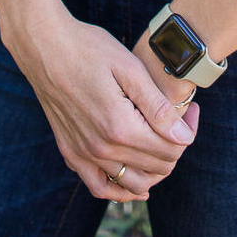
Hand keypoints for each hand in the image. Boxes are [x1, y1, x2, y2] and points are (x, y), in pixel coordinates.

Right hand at [6, 14, 197, 202]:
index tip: (193, 109)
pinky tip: (133, 181)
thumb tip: (184, 137)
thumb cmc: (89, 48)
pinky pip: (99, 186)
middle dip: (176, 147)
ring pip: (132, 184)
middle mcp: (101, 149)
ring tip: (163, 144)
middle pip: (155, 167)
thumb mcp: (129, 68)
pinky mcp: (70, 152)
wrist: (44, 46)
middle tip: (182, 119)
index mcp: (120, 128)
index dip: (188, 132)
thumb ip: (157, 106)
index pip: (170, 150)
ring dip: (154, 170)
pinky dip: (120, 190)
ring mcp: (83, 154)